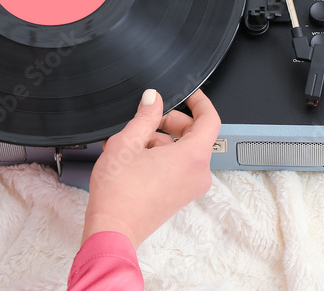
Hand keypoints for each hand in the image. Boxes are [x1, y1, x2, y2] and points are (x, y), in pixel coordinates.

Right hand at [80, 88, 220, 248]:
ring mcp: (190, 186)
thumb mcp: (128, 142)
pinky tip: (134, 157)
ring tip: (130, 143)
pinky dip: (161, 156)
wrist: (113, 229)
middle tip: (146, 118)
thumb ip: (145, 116)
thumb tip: (153, 99)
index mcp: (192, 157)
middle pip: (195, 134)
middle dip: (171, 122)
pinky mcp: (180, 195)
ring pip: (183, 150)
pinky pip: (178, 166)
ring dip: (160, 140)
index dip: (200, 101)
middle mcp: (197, 173)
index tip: (189, 94)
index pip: (210, 119)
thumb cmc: (119, 193)